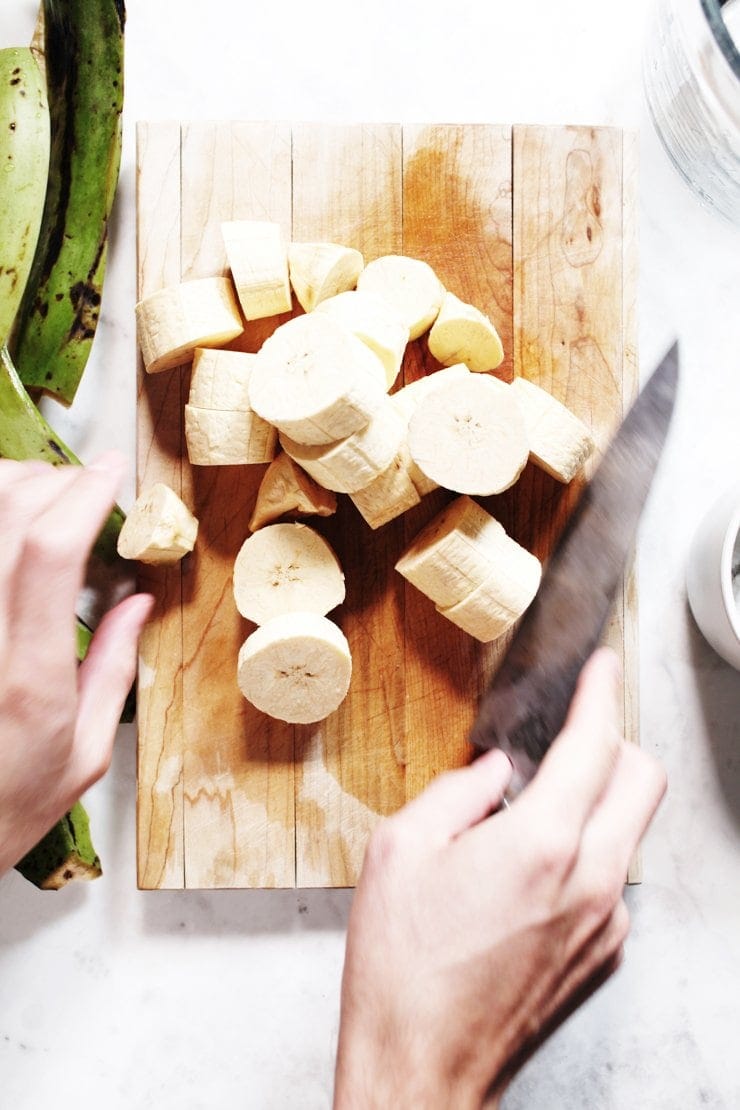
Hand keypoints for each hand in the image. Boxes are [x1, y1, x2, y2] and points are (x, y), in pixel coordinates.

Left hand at [0, 455, 152, 875]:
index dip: (83, 494)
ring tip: (42, 500)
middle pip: (6, 514)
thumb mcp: (81, 756)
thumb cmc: (4, 806)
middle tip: (82, 487)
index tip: (110, 471)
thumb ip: (112, 672)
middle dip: (52, 480)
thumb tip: (134, 605)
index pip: (48, 552)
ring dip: (11, 489)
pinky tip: (11, 532)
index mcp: (27, 678)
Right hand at [334, 648, 665, 1108]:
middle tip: (574, 732)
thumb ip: (457, 792)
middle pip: (643, 780)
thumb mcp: (400, 850)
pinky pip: (613, 878)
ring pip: (632, 830)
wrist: (421, 1068)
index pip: (595, 745)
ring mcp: (604, 923)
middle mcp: (590, 881)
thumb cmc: (402, 968)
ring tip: (535, 807)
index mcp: (540, 845)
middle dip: (616, 740)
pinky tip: (532, 865)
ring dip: (599, 798)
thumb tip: (495, 772)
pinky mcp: (602, 954)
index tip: (603, 668)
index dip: (601, 694)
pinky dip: (588, 849)